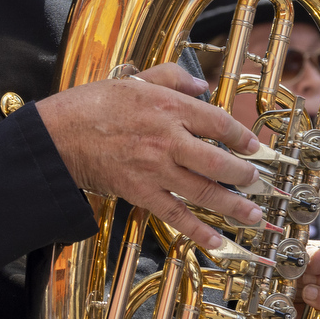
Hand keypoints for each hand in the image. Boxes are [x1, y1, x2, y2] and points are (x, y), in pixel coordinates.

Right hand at [37, 62, 260, 248]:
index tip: (256, 147)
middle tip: (260, 183)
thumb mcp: (135, 79)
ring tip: (253, 214)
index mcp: (169, 107)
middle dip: (245, 175)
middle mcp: (168, 139)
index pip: (218, 123)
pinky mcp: (141, 192)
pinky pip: (175, 214)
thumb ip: (172, 77)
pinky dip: (198, 230)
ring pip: (203, 191)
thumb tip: (201, 85)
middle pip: (218, 161)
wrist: (59, 136)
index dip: (242, 137)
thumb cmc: (93, 105)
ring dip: (233, 205)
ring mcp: (155, 169)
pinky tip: (216, 241)